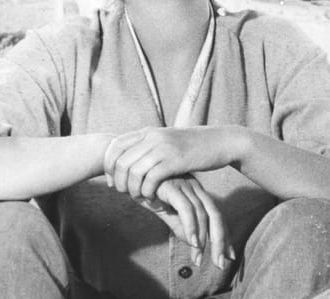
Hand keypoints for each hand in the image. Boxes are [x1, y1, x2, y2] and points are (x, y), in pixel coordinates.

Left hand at [104, 127, 244, 200]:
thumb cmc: (193, 146)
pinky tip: (152, 197)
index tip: (113, 181)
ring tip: (139, 197)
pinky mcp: (175, 160)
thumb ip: (149, 146)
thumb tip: (128, 158)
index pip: (115, 146)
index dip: (108, 166)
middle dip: (119, 182)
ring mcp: (164, 148)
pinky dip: (147, 191)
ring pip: (133, 172)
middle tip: (125, 193)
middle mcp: (152, 137)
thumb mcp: (167, 140)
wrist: (221, 142)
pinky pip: (150, 179)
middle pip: (120, 161)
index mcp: (148, 132)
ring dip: (132, 189)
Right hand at [132, 176, 233, 269]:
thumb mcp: (166, 212)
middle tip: (220, 263)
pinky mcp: (173, 187)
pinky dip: (191, 227)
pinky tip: (192, 242)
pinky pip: (186, 209)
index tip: (229, 256)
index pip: (216, 216)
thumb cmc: (148, 191)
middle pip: (215, 215)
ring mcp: (185, 186)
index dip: (224, 236)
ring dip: (203, 239)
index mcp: (196, 193)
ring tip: (199, 259)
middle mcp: (195, 188)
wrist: (129, 175)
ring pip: (203, 214)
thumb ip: (180, 225)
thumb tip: (193, 243)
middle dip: (220, 241)